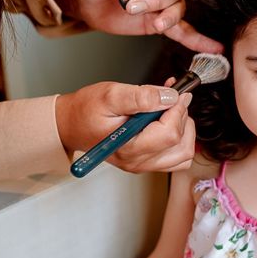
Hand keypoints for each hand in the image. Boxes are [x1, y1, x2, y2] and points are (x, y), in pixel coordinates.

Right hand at [55, 81, 194, 172]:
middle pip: (181, 145)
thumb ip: (141, 96)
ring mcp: (142, 164)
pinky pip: (175, 156)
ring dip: (184, 129)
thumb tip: (169, 97)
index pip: (169, 134)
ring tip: (170, 109)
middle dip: (182, 117)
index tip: (176, 92)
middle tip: (172, 97)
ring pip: (183, 154)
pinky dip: (179, 137)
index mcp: (128, 147)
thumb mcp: (110, 94)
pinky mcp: (145, 161)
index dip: (178, 110)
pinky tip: (168, 119)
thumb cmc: (86, 110)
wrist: (71, 123)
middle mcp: (137, 161)